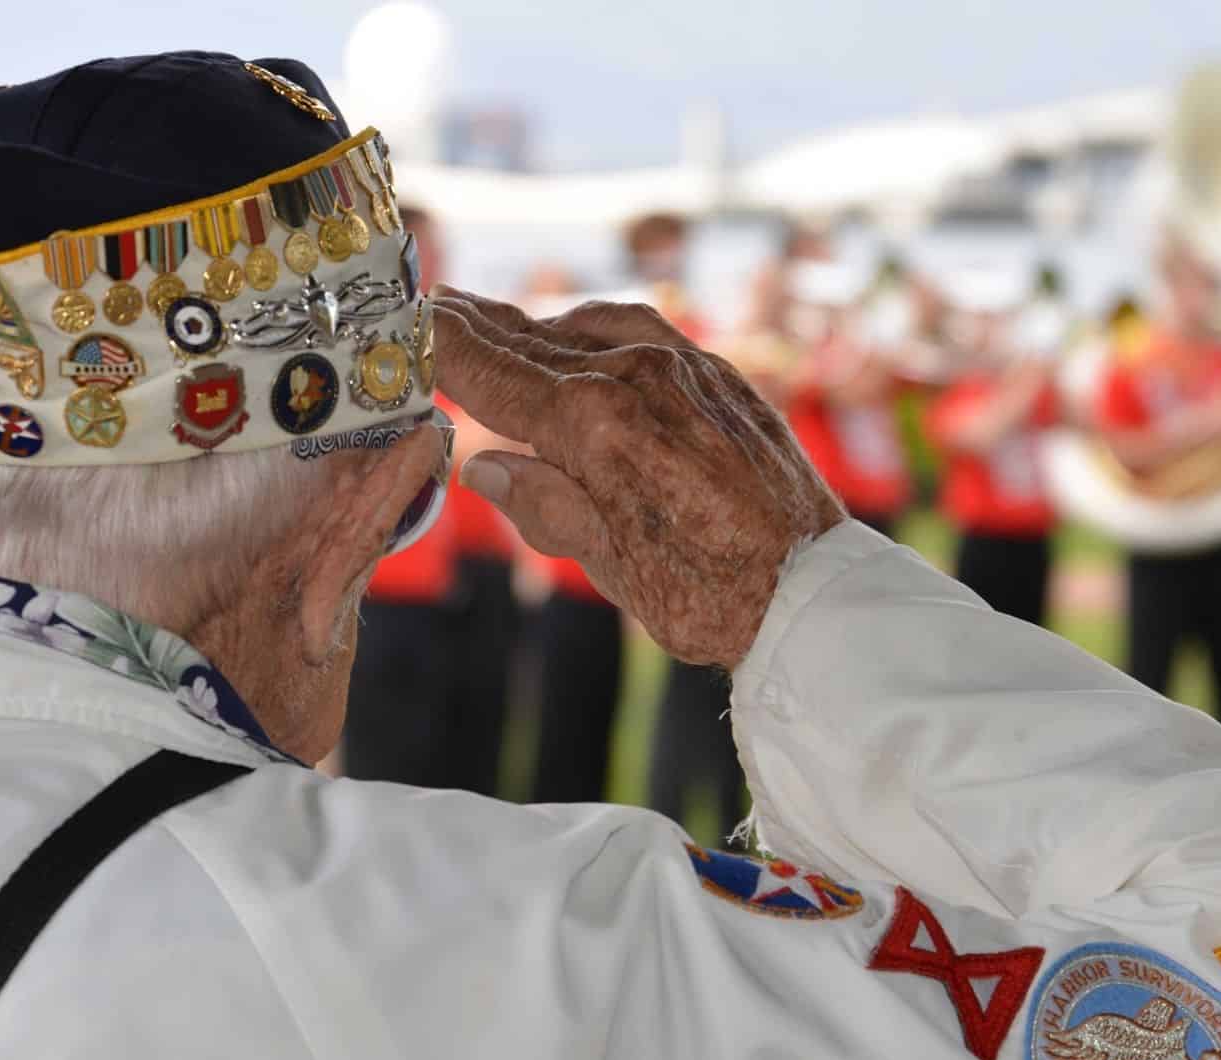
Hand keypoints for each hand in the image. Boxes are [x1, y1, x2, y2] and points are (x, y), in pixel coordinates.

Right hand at [431, 287, 846, 667]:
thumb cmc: (710, 594)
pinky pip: (639, 331)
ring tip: (491, 319)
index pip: (492, 374)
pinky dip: (593, 330)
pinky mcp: (718, 374)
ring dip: (533, 323)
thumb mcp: (608, 567)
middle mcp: (633, 376)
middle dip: (475, 324)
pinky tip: (578, 336)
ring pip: (584, 326)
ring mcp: (682, 366)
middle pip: (530, 340)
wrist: (814, 589)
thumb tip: (484, 464)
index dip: (443, 349)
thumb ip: (543, 505)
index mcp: (592, 424)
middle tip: (432, 304)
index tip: (406, 326)